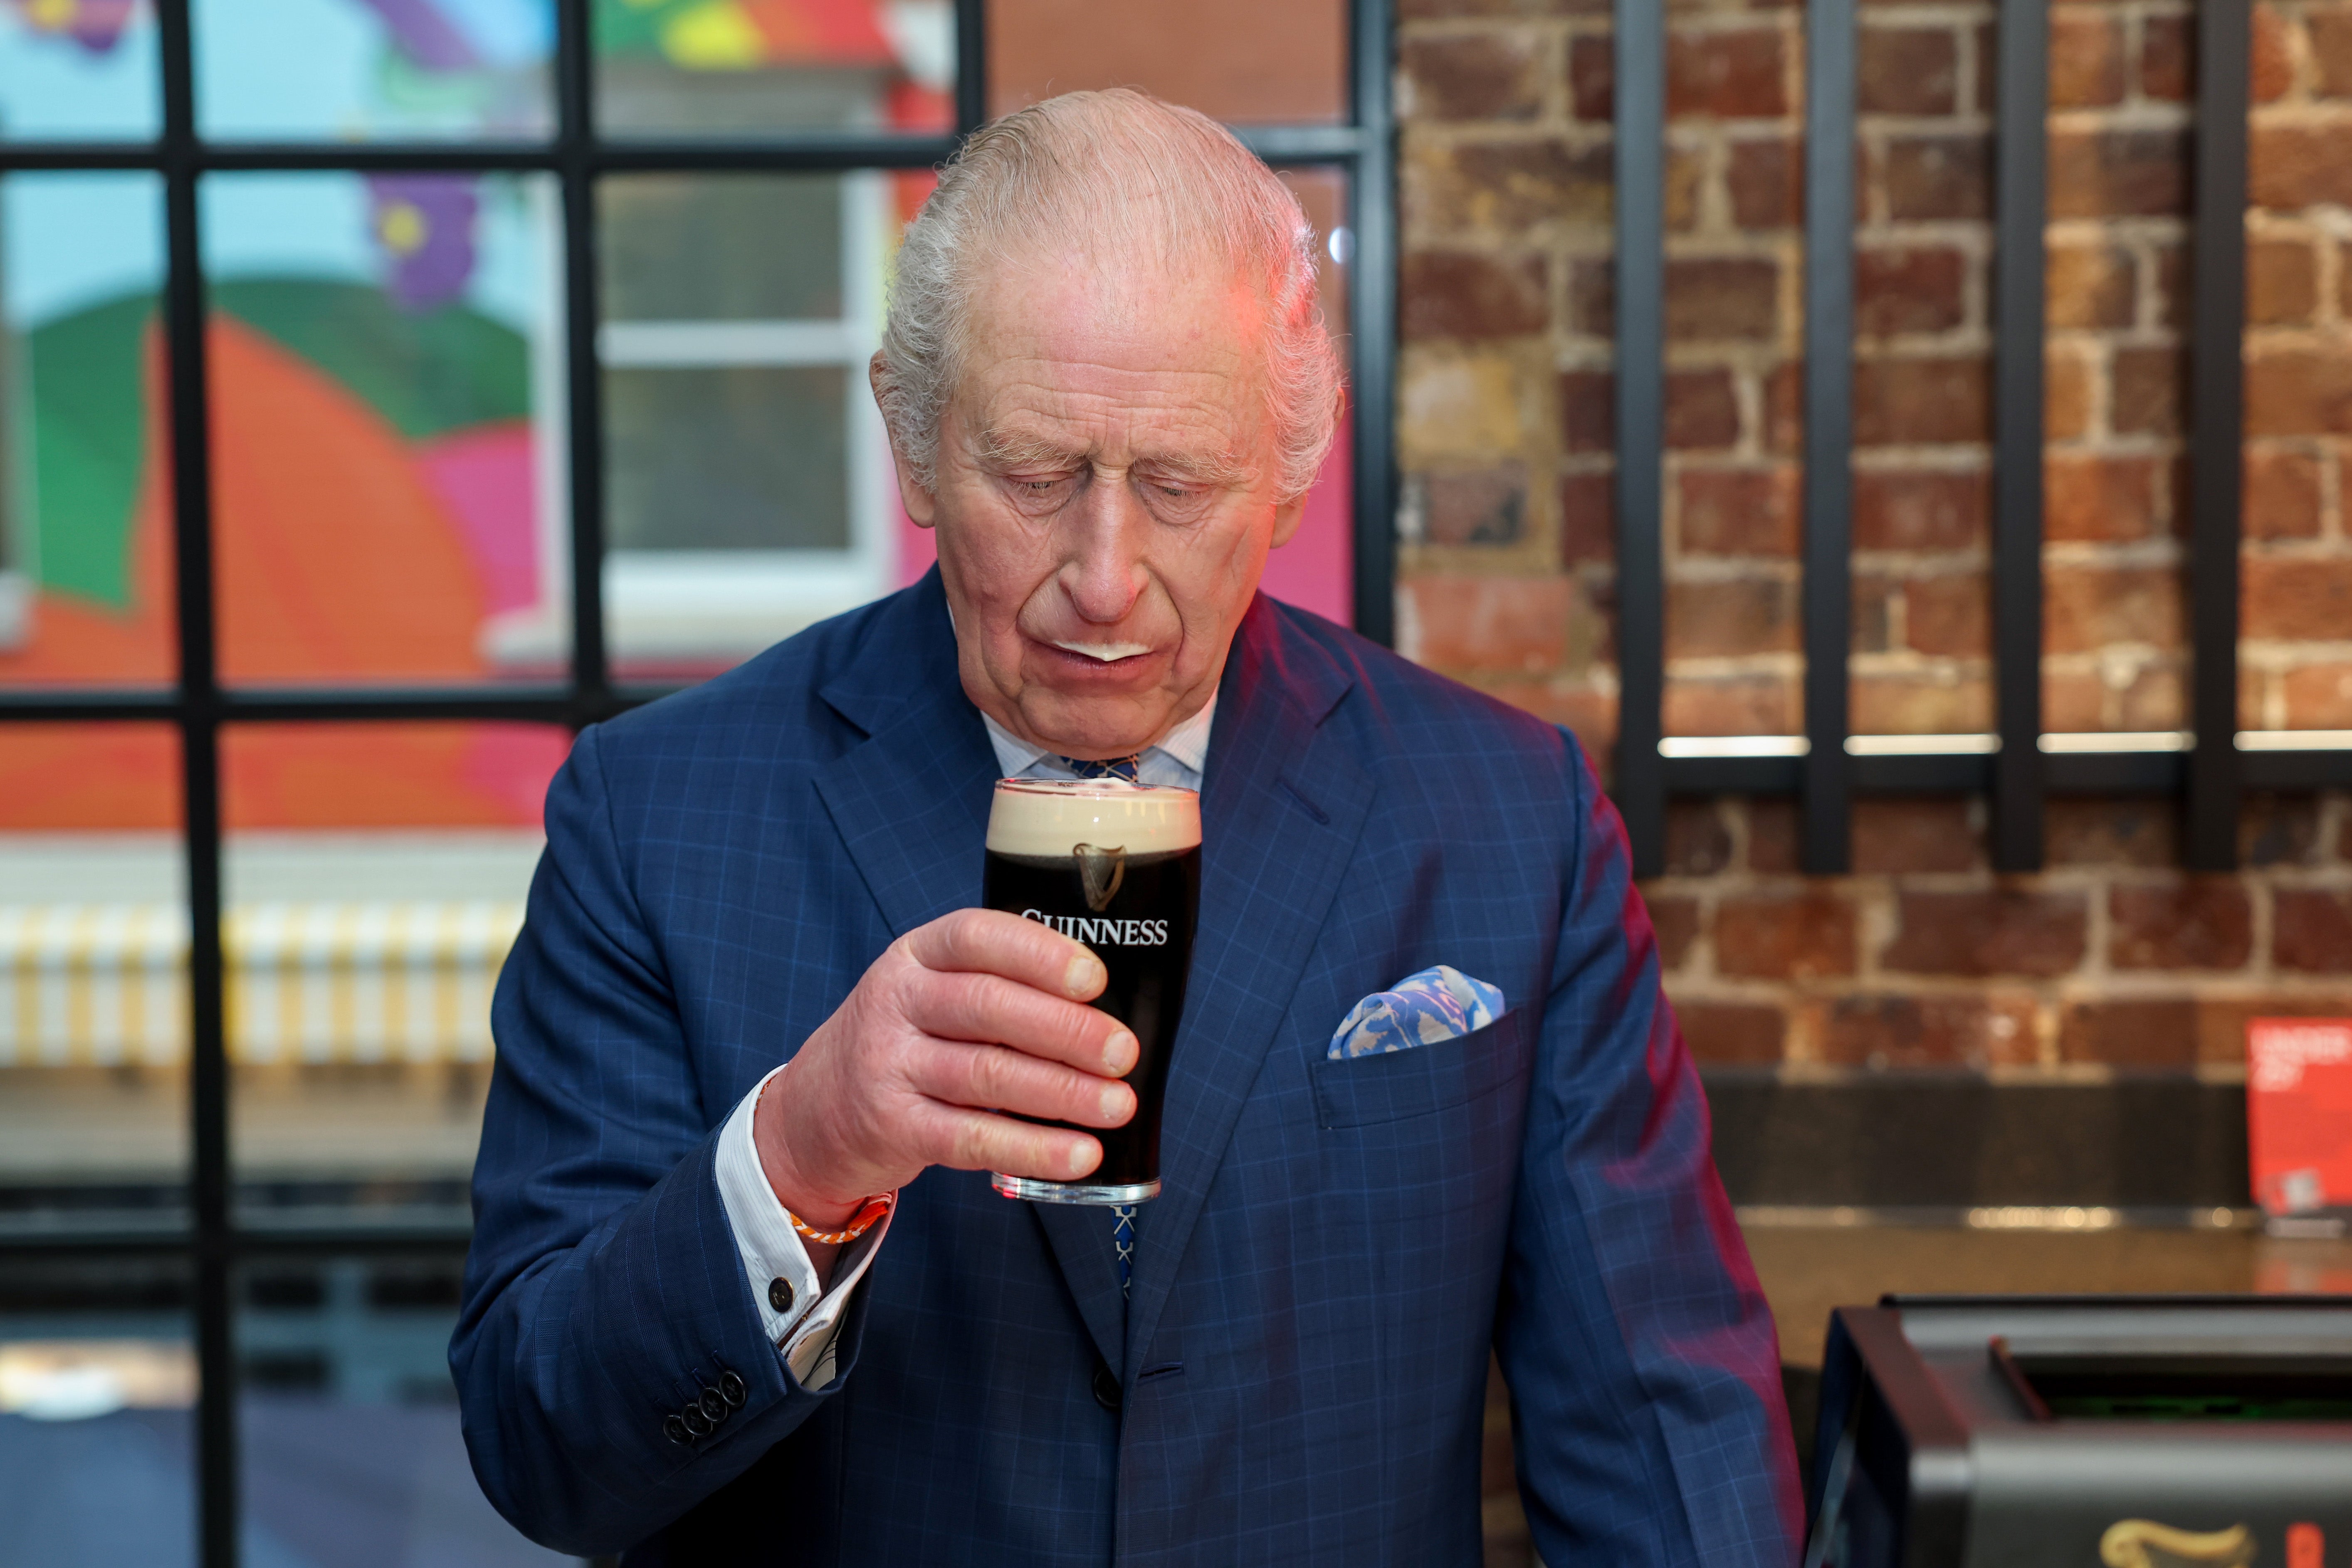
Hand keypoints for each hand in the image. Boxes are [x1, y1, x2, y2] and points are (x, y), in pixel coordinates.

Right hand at [753, 909, 1137, 1230]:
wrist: (817, 1108)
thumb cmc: (909, 1039)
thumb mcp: (934, 991)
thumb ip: (1000, 987)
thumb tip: (1106, 1013)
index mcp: (917, 954)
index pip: (977, 937)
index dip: (1040, 954)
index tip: (1095, 980)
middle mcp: (897, 1002)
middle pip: (988, 1007)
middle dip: (1066, 1030)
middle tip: (1123, 1052)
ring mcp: (889, 1065)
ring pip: (986, 1074)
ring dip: (1061, 1092)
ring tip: (1118, 1104)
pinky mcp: (893, 1127)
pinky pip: (971, 1139)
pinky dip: (1032, 1148)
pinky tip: (1079, 1154)